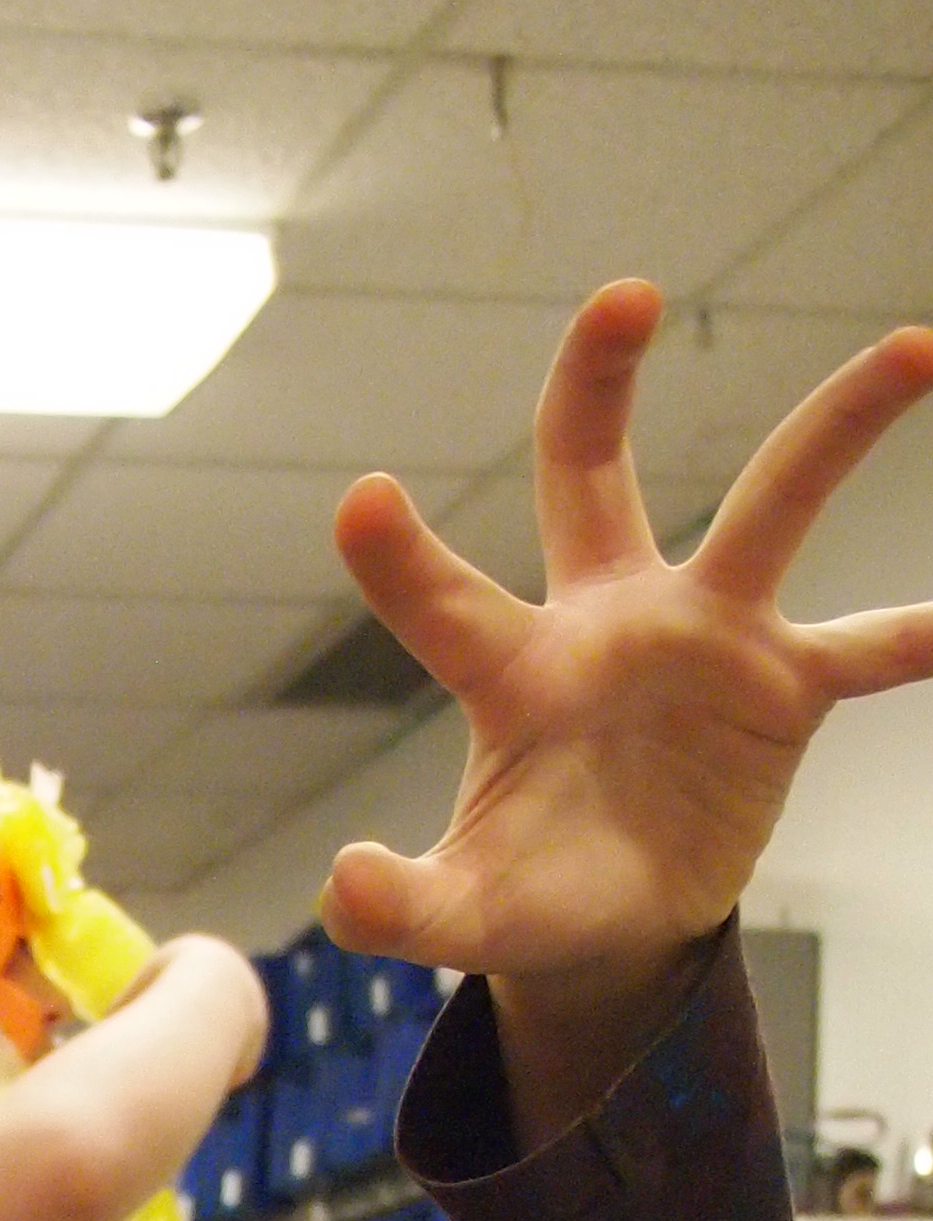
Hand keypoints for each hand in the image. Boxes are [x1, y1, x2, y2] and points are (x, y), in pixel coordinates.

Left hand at [320, 284, 932, 1129]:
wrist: (618, 925)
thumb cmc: (527, 896)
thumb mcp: (461, 917)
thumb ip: (398, 909)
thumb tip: (345, 888)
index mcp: (515, 674)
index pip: (446, 605)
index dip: (400, 557)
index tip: (360, 497)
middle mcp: (609, 624)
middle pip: (592, 475)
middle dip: (598, 385)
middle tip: (626, 295)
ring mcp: (705, 641)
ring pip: (771, 510)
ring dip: (837, 427)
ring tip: (913, 349)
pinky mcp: (784, 690)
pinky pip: (863, 650)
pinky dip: (916, 635)